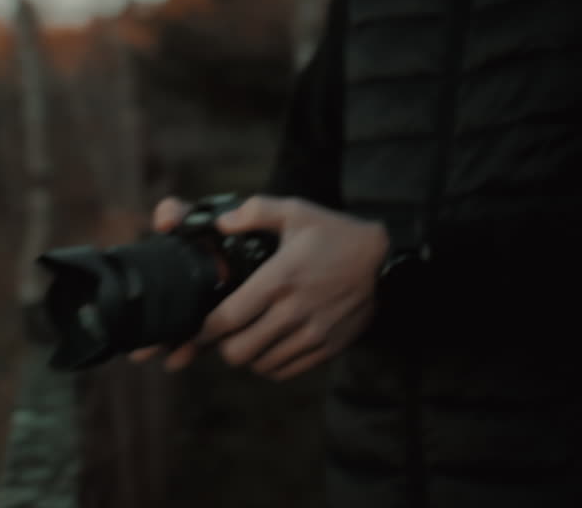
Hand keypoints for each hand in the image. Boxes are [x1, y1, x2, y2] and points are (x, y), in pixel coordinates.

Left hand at [130, 195, 387, 379]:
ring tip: (245, 336)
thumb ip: (254, 211)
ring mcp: (313, 334)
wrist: (385, 261)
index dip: (203, 329)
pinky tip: (268, 345)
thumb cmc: (333, 234)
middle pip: (238, 351)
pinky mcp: (328, 348)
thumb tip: (221, 222)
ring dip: (246, 354)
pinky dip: (269, 364)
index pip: (228, 319)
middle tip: (222, 331)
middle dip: (221, 344)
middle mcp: (295, 311)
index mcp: (279, 279)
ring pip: (260, 365)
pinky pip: (285, 371)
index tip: (196, 326)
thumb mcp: (295, 210)